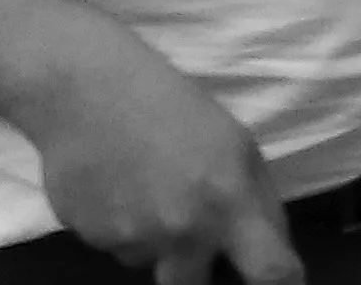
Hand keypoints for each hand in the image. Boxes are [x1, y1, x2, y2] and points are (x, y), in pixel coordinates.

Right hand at [16, 31, 302, 283]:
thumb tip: (267, 250)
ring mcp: (132, 240)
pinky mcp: (90, 239)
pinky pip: (117, 246)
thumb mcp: (238, 145)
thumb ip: (256, 202)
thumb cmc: (175, 108)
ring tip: (148, 186)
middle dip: (199, 274)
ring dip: (157, 241)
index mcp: (230, 203)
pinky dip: (121, 225)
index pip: (271, 271)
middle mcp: (183, 231)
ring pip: (152, 263)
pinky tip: (117, 184)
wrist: (89, 93)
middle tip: (191, 234)